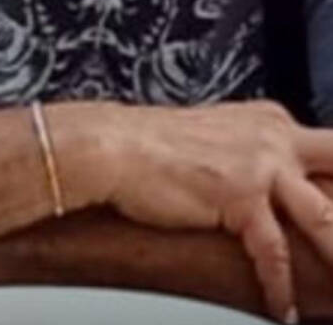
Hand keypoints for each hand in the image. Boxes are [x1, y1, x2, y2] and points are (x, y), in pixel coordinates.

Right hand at [100, 99, 332, 322]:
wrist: (116, 146)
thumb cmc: (158, 146)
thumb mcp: (222, 137)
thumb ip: (256, 155)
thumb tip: (279, 190)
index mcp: (272, 122)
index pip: (332, 152)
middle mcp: (275, 137)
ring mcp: (261, 165)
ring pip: (326, 218)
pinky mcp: (240, 195)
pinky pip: (275, 252)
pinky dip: (280, 287)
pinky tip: (281, 308)